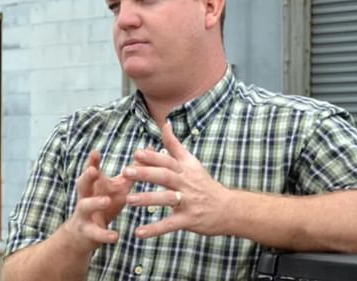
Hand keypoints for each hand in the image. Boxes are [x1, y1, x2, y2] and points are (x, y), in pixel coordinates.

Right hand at [62, 150, 134, 251]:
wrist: (84, 234)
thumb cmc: (104, 205)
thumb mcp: (118, 188)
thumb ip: (132, 172)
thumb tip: (149, 151)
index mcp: (93, 185)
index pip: (91, 170)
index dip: (92, 161)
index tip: (95, 152)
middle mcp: (85, 197)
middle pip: (82, 184)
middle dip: (87, 176)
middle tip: (93, 170)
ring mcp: (84, 214)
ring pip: (85, 206)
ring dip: (95, 203)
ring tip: (106, 200)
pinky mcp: (88, 232)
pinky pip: (96, 233)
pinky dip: (105, 234)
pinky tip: (115, 236)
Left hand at [123, 121, 230, 237]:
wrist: (229, 209)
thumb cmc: (205, 184)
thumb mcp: (191, 162)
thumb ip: (175, 145)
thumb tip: (165, 123)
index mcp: (185, 169)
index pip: (167, 160)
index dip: (152, 157)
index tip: (136, 153)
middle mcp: (186, 183)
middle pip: (165, 176)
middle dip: (146, 173)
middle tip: (127, 172)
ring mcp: (188, 202)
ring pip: (167, 199)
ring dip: (148, 199)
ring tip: (129, 200)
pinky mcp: (189, 220)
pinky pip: (170, 224)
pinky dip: (154, 229)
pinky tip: (139, 233)